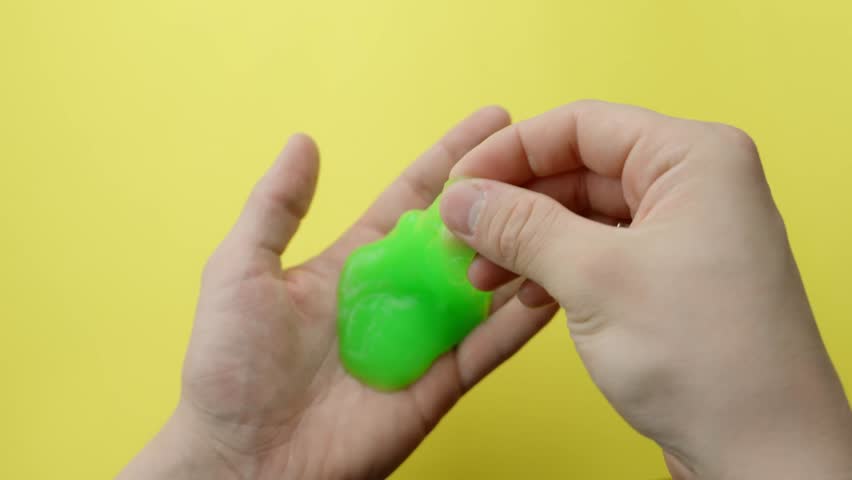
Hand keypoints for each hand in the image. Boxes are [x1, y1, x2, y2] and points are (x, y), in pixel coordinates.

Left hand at [118, 107, 557, 479]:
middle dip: (499, 196)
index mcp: (353, 265)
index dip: (450, 159)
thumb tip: (304, 142)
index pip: (411, 200)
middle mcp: (394, 296)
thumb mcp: (240, 269)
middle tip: (544, 159)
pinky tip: (552, 284)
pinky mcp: (438, 384)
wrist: (243, 461)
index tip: (492, 123)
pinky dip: (521, 320)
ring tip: (562, 209)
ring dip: (519, 249)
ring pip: (484, 287)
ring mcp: (421, 340)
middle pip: (458, 236)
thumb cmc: (229, 367)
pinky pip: (487, 347)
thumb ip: (275, 207)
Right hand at [440, 100, 851, 478]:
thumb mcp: (596, 279)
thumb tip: (460, 200)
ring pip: (582, 215)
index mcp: (693, 158)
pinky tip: (525, 295)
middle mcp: (692, 186)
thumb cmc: (706, 358)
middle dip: (514, 203)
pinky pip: (597, 253)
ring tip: (482, 274)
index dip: (511, 152)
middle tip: (461, 234)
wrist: (763, 454)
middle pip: (579, 169)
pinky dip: (554, 268)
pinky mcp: (669, 278)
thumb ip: (521, 228)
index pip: (582, 127)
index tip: (459, 185)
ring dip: (527, 240)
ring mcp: (682, 234)